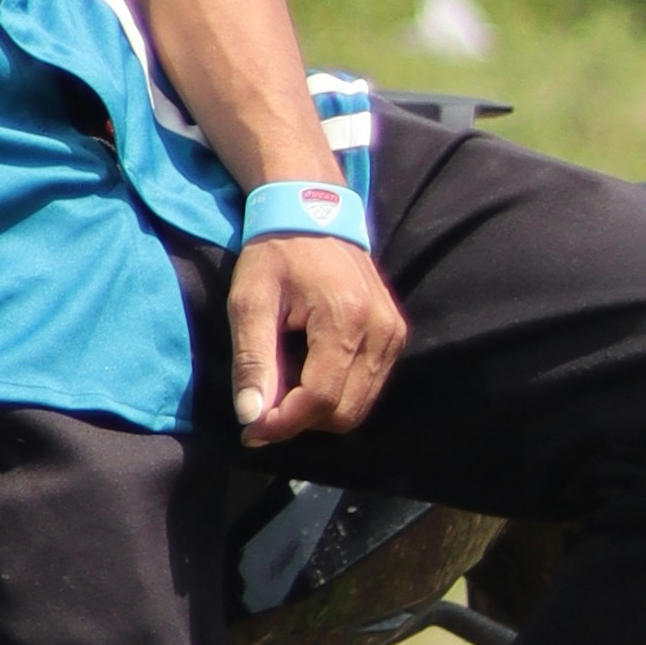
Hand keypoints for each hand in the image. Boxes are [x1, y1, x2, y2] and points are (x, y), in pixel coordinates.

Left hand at [229, 230, 405, 446]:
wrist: (312, 213)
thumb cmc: (275, 253)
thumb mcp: (250, 301)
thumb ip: (252, 360)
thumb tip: (251, 417)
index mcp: (345, 318)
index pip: (322, 398)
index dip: (284, 424)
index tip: (251, 431)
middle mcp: (380, 329)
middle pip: (345, 412)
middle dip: (301, 422)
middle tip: (263, 413)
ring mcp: (393, 333)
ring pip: (360, 407)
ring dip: (319, 413)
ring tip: (283, 395)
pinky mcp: (395, 334)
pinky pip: (369, 387)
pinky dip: (338, 396)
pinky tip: (308, 378)